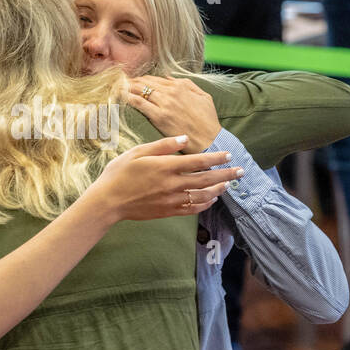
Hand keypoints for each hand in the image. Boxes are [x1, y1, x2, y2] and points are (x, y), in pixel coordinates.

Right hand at [90, 135, 240, 222]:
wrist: (108, 201)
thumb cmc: (120, 173)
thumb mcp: (138, 152)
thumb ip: (163, 145)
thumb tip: (184, 138)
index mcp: (166, 166)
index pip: (198, 161)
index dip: (216, 157)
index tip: (229, 154)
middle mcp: (172, 184)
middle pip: (206, 179)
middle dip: (226, 175)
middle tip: (241, 171)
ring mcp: (171, 200)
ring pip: (202, 195)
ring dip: (218, 189)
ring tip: (229, 184)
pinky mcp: (168, 211)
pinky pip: (192, 208)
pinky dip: (205, 204)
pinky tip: (212, 199)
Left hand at [127, 76, 222, 152]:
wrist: (209, 139)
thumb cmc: (208, 121)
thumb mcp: (203, 96)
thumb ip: (188, 84)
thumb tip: (169, 77)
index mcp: (181, 86)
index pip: (156, 78)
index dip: (143, 79)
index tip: (134, 80)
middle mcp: (171, 92)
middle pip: (146, 82)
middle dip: (132, 81)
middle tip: (120, 82)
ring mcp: (165, 104)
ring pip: (141, 90)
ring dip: (127, 87)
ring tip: (116, 87)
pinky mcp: (159, 117)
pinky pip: (140, 103)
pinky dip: (129, 98)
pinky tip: (121, 96)